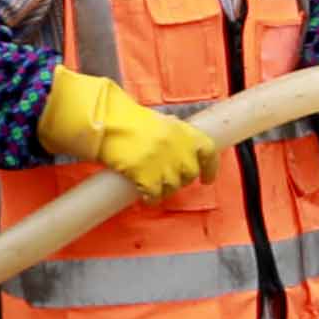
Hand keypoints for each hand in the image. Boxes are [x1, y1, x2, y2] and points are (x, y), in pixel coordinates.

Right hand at [39, 69, 217, 204]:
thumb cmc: (129, 120)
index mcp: (185, 132)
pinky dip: (150, 198)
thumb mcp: (160, 122)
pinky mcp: (147, 175)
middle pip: (189, 174)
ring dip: (164, 190)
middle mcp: (179, 148)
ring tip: (154, 188)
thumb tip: (180, 149)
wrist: (108, 123)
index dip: (210, 169)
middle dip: (181, 180)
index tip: (207, 179)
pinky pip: (154, 195)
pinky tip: (144, 197)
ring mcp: (164, 163)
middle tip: (168, 181)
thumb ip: (174, 136)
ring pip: (173, 187)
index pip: (209, 153)